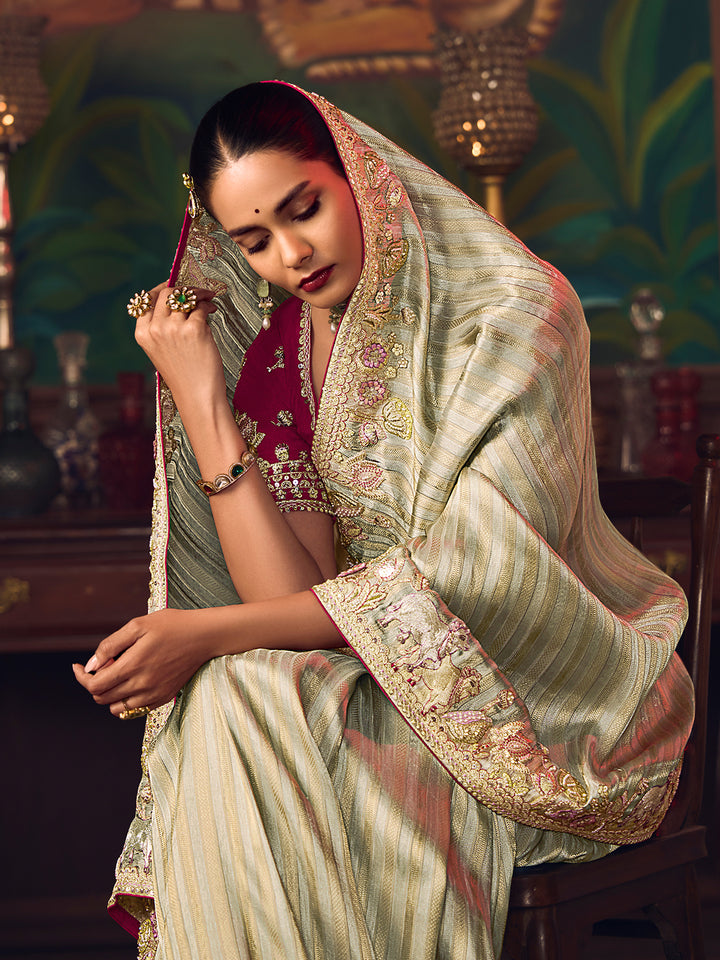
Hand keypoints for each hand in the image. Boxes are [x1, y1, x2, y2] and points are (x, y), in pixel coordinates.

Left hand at [72, 608, 215, 717]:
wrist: (204, 636)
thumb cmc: (172, 625)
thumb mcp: (138, 625)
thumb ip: (110, 646)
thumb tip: (90, 666)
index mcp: (133, 665)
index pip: (94, 685)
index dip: (81, 677)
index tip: (78, 667)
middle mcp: (142, 685)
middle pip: (102, 698)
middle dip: (93, 684)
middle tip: (103, 665)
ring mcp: (153, 694)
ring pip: (116, 708)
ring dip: (109, 694)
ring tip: (118, 674)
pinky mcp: (163, 698)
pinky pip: (134, 709)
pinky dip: (125, 700)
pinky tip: (131, 681)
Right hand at [135, 283, 223, 407]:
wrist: (196, 395)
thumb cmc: (183, 374)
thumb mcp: (161, 350)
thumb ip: (162, 327)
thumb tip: (176, 300)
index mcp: (142, 333)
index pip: (147, 300)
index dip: (162, 289)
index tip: (174, 286)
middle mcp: (155, 329)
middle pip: (166, 293)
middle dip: (183, 288)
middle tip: (198, 292)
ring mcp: (173, 328)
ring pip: (184, 297)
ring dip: (199, 294)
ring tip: (208, 300)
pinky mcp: (194, 330)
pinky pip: (201, 308)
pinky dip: (208, 306)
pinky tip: (212, 310)